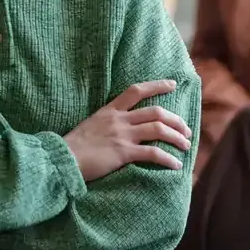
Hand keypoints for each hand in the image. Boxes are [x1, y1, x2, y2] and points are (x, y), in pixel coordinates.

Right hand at [63, 80, 191, 181]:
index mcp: (110, 110)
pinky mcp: (123, 153)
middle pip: (156, 112)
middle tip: (187, 130)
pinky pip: (152, 154)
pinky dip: (168, 159)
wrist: (63, 159)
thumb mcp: (91, 125)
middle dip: (176, 120)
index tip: (173, 85)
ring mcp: (122, 135)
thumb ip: (107, 123)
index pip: (136, 90)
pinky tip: (176, 165)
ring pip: (158, 130)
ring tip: (186, 146)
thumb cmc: (73, 146)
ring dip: (177, 137)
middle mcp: (119, 119)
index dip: (157, 85)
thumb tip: (120, 128)